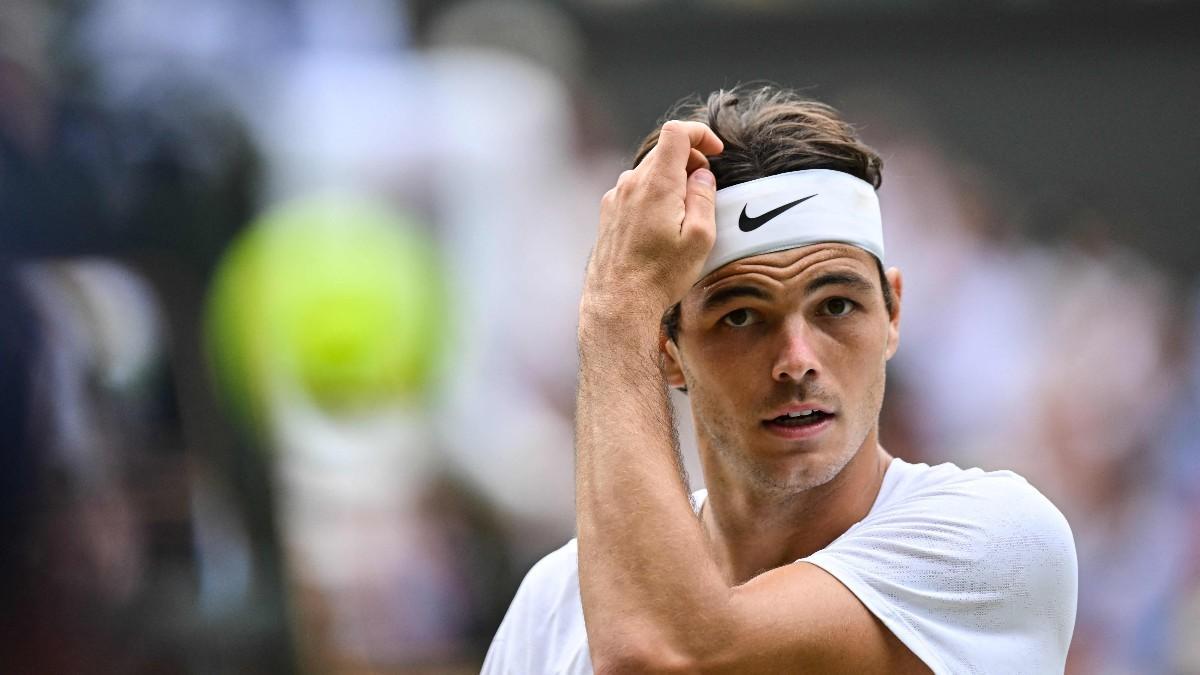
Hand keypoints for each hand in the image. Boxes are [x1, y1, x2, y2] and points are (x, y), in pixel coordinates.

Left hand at [583, 120, 723, 321]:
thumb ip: (704, 197)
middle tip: (704, 185)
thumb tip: (702, 175)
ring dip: (670, 178)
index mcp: (657, 184)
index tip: (716, 151)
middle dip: (690, 159)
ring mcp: (616, 197)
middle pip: (663, 150)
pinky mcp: (608, 213)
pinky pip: (635, 190)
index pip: (676, 133)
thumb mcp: (700, 238)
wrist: (618, 302)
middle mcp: (632, 184)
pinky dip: (653, 193)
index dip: (700, 134)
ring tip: (683, 210)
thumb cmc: (660, 275)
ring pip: (648, 171)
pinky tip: (661, 223)